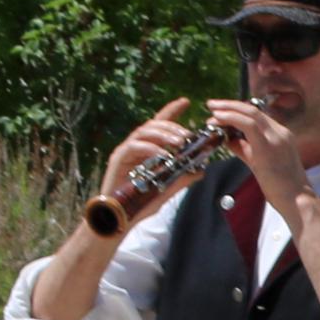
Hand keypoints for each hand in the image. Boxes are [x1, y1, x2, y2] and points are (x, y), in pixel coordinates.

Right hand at [89, 100, 201, 238]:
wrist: (119, 218)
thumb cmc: (140, 203)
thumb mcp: (167, 189)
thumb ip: (182, 178)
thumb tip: (201, 170)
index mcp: (147, 150)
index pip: (159, 125)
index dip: (171, 111)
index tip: (186, 101)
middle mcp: (136, 146)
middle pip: (154, 125)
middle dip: (173, 126)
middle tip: (188, 135)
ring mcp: (126, 151)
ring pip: (144, 131)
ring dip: (164, 134)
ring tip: (180, 142)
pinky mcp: (118, 158)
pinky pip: (134, 146)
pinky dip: (151, 148)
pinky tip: (164, 154)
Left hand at [210, 95, 308, 214]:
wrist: (297, 200)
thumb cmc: (281, 187)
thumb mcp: (260, 163)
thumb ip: (245, 149)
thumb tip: (228, 139)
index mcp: (281, 135)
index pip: (257, 116)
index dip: (237, 111)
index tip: (221, 112)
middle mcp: (280, 132)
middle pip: (253, 109)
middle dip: (230, 104)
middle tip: (212, 104)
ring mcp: (276, 137)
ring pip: (250, 113)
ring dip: (228, 109)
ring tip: (212, 110)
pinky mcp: (268, 145)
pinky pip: (248, 124)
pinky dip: (231, 118)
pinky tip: (219, 118)